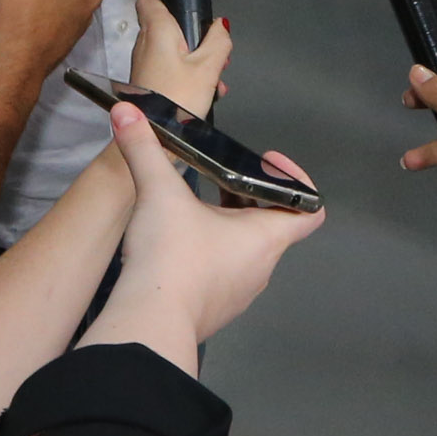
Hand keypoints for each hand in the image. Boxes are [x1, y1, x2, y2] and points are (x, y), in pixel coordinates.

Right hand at [77, 104, 322, 375]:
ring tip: (193, 208)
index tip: (266, 163)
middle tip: (219, 177)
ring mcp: (239, 294)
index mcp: (267, 237)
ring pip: (244, 251)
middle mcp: (261, 267)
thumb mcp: (158, 193)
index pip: (310, 210)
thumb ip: (143, 149)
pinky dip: (208, 256)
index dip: (296, 180)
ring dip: (226, 227)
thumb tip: (126, 111)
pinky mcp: (214, 310)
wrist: (148, 324)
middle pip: (271, 225)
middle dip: (247, 197)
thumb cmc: (173, 257)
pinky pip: (221, 275)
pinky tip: (176, 245)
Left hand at [127, 0, 229, 115]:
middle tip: (211, 46)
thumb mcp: (208, 68)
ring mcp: (143, 65)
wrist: (153, 137)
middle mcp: (144, 45)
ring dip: (193, 58)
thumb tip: (222, 27)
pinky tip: (203, 90)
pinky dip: (186, 74)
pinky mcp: (147, 83)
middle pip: (167, 26)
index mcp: (156, 31)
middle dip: (192, 35)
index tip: (185, 1)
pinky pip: (168, 69)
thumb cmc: (172, 102)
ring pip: (170, 50)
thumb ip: (218, 41)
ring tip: (213, 74)